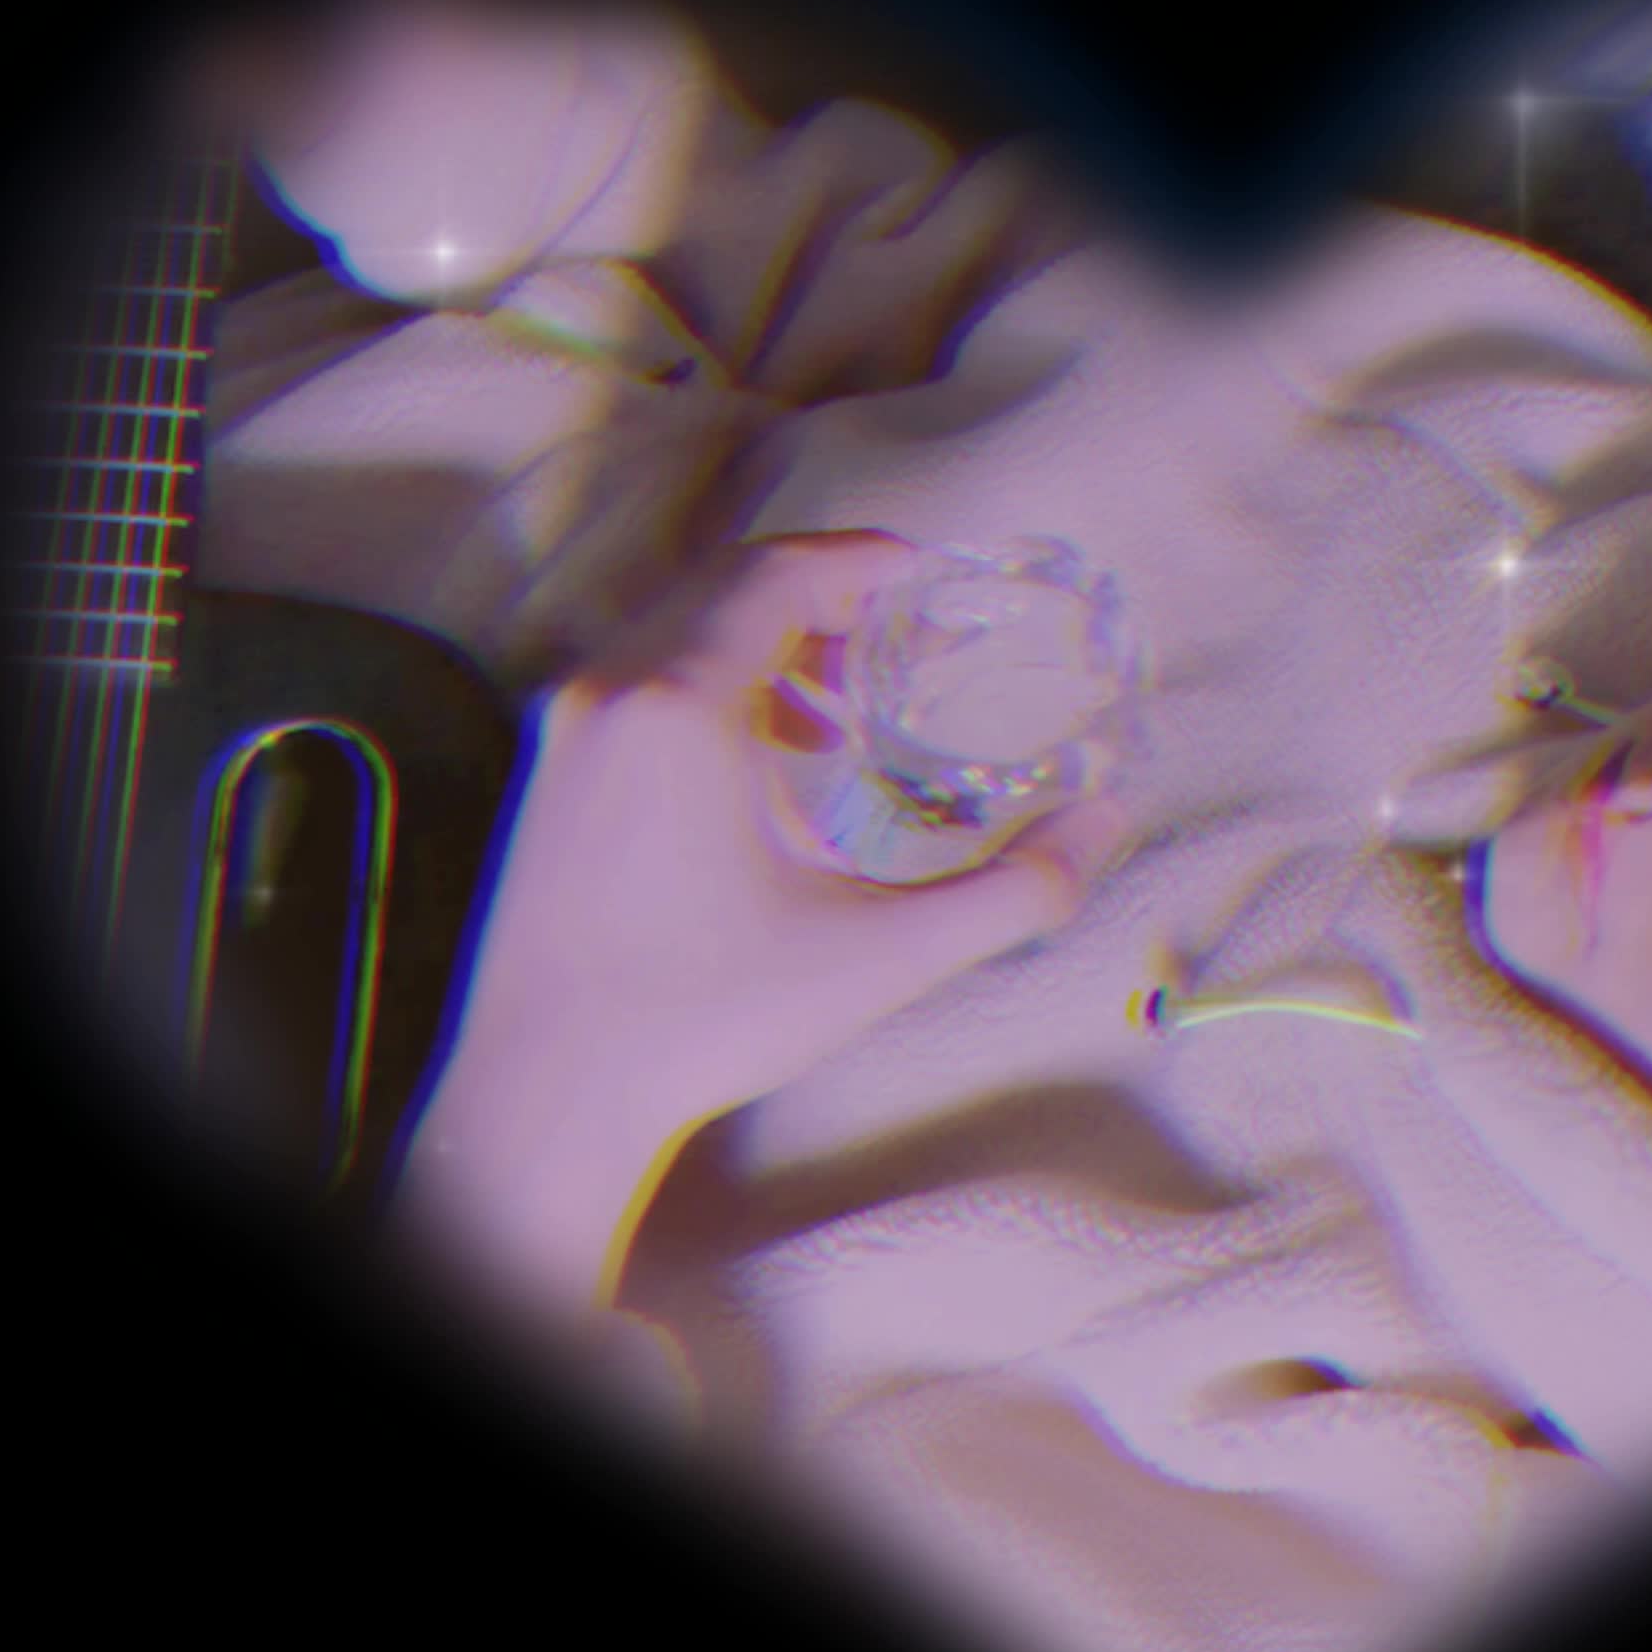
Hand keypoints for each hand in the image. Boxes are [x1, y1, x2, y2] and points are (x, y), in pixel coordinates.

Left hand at [443, 530, 1134, 1149]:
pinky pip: (635, 684)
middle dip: (817, 598)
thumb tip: (1106, 822)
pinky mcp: (546, 778)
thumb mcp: (880, 955)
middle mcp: (607, 692)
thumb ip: (1011, 891)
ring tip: (838, 716)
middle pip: (720, 587)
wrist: (546, 1092)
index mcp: (678, 703)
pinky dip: (707, 687)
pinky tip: (761, 773)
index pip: (773, 574)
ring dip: (762, 645)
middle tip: (896, 639)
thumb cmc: (707, 1017)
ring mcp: (563, 732)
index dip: (857, 560)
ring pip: (672, 634)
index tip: (923, 575)